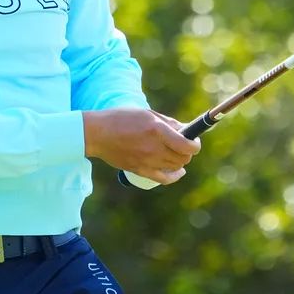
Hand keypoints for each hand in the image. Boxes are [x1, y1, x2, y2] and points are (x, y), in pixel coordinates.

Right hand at [82, 108, 200, 184]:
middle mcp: (154, 148)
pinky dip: (174, 176)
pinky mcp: (140, 170)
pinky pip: (164, 179)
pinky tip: (177, 172)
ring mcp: (147, 161)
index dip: (195, 145)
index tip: (194, 141)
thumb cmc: (121, 119)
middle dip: (188, 152)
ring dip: (180, 161)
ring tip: (176, 154)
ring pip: (176, 168)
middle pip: (183, 158)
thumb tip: (185, 130)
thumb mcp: (147, 114)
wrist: (98, 134)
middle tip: (184, 146)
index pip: (187, 145)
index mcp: (157, 130)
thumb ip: (168, 123)